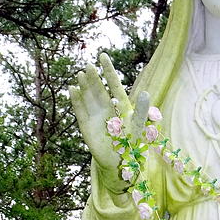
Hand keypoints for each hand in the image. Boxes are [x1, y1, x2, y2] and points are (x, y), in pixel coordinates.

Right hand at [69, 52, 149, 185]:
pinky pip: (80, 110)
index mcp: (121, 105)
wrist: (120, 163)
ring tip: (81, 74)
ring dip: (84, 86)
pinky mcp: (86, 126)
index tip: (102, 55)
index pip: (113, 84)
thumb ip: (143, 111)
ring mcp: (95, 116)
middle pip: (99, 89)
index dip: (108, 70)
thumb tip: (146, 93)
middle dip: (94, 77)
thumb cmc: (133, 145)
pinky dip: (76, 100)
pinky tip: (72, 89)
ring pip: (88, 97)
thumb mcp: (140, 126)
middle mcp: (107, 108)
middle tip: (89, 65)